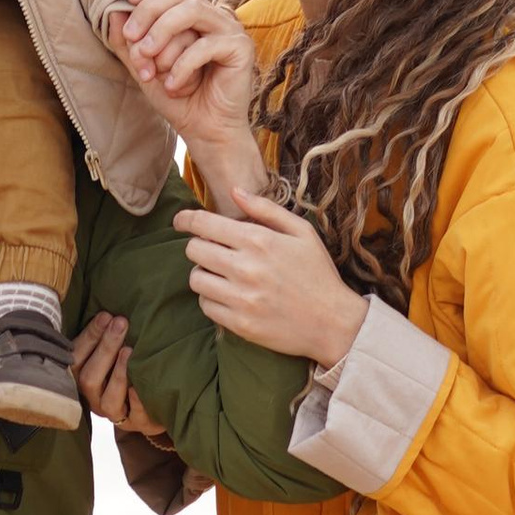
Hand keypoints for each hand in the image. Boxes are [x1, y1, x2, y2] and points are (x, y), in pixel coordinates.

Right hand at [70, 311, 165, 442]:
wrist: (158, 402)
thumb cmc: (131, 368)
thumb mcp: (114, 352)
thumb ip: (106, 335)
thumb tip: (109, 307)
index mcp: (82, 379)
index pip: (76, 358)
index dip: (90, 337)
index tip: (106, 315)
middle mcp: (93, 399)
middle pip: (89, 379)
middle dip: (104, 348)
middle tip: (120, 322)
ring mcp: (114, 414)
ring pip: (107, 400)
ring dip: (117, 373)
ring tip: (130, 350)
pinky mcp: (137, 424)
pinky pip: (135, 414)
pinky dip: (138, 399)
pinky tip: (141, 382)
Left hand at [112, 0, 266, 196]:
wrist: (204, 131)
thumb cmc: (177, 97)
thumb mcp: (143, 67)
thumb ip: (127, 42)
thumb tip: (112, 11)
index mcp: (195, 16)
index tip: (127, 2)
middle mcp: (215, 17)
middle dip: (150, 13)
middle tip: (133, 40)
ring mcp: (230, 30)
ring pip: (192, 11)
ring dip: (164, 35)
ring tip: (151, 63)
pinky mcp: (241, 48)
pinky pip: (206, 45)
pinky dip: (183, 65)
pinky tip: (173, 86)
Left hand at [174, 187, 369, 370]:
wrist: (333, 322)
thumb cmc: (318, 274)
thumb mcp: (302, 233)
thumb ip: (266, 209)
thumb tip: (235, 191)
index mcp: (259, 241)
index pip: (204, 224)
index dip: (186, 219)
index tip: (180, 220)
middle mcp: (245, 268)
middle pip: (194, 249)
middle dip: (199, 245)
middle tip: (212, 250)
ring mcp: (240, 298)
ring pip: (195, 279)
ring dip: (203, 273)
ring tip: (221, 274)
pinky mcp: (239, 324)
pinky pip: (205, 306)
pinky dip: (211, 298)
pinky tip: (228, 295)